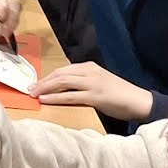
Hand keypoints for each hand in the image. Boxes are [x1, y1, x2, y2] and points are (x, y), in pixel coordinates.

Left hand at [36, 62, 152, 121]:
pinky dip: (55, 97)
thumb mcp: (99, 83)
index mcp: (90, 67)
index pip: (63, 69)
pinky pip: (70, 96)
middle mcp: (90, 71)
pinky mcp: (95, 96)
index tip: (36, 83)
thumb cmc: (120, 94)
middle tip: (29, 89)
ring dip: (45, 88)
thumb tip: (64, 89)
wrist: (139, 101)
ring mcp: (92, 83)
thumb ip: (83, 82)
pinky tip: (45, 100)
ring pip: (62, 82)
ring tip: (33, 94)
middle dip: (43, 81)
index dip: (47, 76)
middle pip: (60, 73)